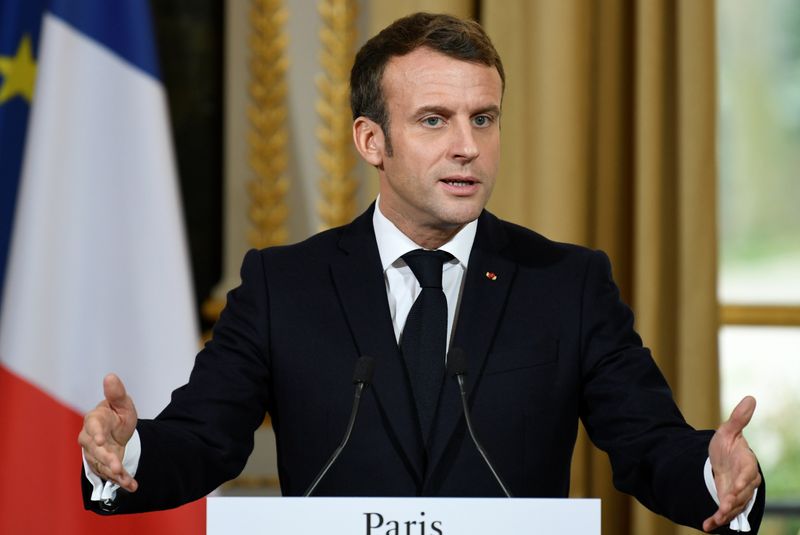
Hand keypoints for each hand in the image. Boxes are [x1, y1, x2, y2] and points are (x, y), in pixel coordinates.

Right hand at [78, 373, 138, 491]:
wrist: (116, 431)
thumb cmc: (116, 414)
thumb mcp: (121, 403)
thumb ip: (116, 393)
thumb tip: (110, 376)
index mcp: (94, 420)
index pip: (92, 427)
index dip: (96, 434)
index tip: (100, 440)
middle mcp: (90, 439)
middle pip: (95, 450)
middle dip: (106, 458)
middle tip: (117, 466)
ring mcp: (95, 454)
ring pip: (102, 465)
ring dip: (114, 473)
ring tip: (125, 478)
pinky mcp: (103, 466)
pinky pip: (111, 474)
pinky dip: (122, 481)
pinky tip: (132, 485)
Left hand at [703, 396, 760, 531]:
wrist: (723, 461)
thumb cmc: (728, 446)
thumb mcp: (728, 431)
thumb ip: (738, 419)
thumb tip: (750, 398)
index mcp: (747, 464)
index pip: (748, 474)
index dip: (743, 481)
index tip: (734, 487)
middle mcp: (745, 482)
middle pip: (743, 494)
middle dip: (733, 501)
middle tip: (724, 507)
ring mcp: (737, 494)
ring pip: (735, 506)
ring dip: (725, 514)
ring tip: (715, 519)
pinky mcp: (728, 502)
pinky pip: (725, 513)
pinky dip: (717, 520)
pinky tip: (707, 526)